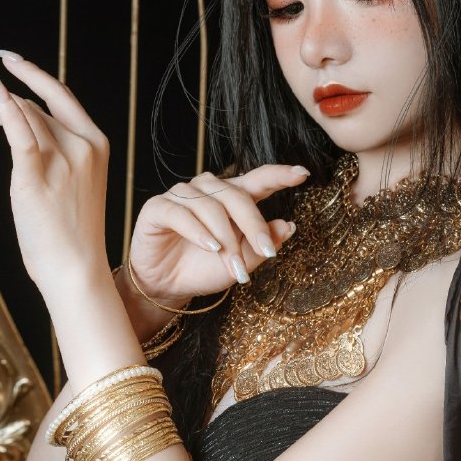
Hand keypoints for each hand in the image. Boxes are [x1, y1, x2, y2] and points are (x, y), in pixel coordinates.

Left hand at [0, 52, 110, 295]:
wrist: (77, 268)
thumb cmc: (72, 231)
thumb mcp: (73, 182)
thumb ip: (56, 150)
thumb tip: (23, 122)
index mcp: (97, 143)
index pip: (60, 95)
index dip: (32, 73)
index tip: (9, 59)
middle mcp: (83, 144)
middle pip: (34, 106)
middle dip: (1, 97)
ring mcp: (61, 159)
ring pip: (21, 116)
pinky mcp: (36, 176)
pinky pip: (19, 133)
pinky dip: (4, 110)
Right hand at [126, 163, 308, 306]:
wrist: (167, 286)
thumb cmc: (205, 269)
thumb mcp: (240, 263)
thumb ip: (261, 245)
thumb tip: (288, 225)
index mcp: (232, 197)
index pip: (258, 179)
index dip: (279, 175)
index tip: (303, 173)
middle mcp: (208, 189)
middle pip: (237, 195)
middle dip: (255, 225)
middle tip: (268, 253)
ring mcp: (181, 195)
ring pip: (211, 206)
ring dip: (226, 238)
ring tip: (234, 265)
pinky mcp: (158, 207)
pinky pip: (181, 213)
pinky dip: (198, 231)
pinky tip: (210, 247)